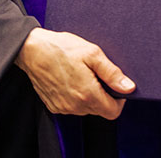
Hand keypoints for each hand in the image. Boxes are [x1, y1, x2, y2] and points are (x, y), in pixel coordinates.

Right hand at [14, 27, 133, 119]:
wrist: (31, 49)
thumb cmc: (61, 48)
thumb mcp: (92, 53)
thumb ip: (112, 73)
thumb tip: (129, 88)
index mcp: (88, 94)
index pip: (113, 112)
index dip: (119, 100)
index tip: (114, 86)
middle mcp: (75, 106)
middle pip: (100, 110)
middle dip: (103, 95)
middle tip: (95, 74)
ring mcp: (63, 107)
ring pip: (86, 109)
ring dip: (89, 96)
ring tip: (81, 74)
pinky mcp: (53, 106)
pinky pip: (72, 107)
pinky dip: (75, 97)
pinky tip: (69, 79)